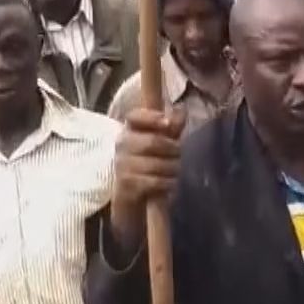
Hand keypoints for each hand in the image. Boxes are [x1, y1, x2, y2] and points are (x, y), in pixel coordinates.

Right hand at [111, 106, 185, 249]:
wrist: (130, 194)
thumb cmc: (148, 161)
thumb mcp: (161, 142)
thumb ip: (171, 127)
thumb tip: (181, 109)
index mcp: (130, 129)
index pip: (135, 116)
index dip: (152, 117)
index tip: (168, 123)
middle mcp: (122, 144)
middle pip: (152, 141)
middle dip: (173, 149)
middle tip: (178, 154)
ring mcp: (122, 164)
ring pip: (156, 164)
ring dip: (173, 168)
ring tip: (175, 170)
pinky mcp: (127, 184)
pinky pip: (154, 181)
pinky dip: (167, 183)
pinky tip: (170, 183)